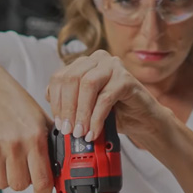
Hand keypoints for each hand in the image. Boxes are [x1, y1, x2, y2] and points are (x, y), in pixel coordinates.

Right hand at [0, 64, 53, 192]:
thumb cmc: (14, 104)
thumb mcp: (41, 119)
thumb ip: (50, 144)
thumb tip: (59, 168)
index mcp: (34, 137)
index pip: (42, 181)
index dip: (44, 192)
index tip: (43, 191)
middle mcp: (13, 145)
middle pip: (20, 185)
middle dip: (24, 181)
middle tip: (24, 170)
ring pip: (2, 183)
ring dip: (7, 177)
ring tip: (9, 162)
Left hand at [46, 49, 166, 142]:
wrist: (139, 120)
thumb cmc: (110, 113)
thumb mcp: (82, 109)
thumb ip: (67, 104)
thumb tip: (53, 111)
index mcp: (81, 65)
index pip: (59, 78)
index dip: (56, 103)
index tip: (58, 124)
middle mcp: (96, 60)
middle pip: (71, 79)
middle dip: (67, 108)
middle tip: (68, 130)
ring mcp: (112, 65)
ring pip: (87, 85)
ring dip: (81, 113)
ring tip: (80, 132)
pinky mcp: (126, 78)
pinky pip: (105, 98)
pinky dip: (96, 118)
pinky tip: (94, 132)